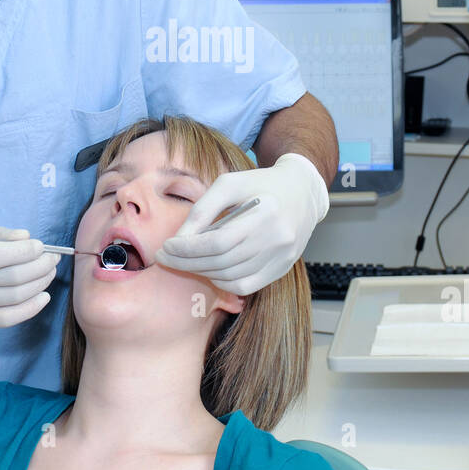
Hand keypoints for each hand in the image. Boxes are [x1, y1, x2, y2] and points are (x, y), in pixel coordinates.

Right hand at [0, 217, 58, 327]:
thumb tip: (26, 238)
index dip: (23, 252)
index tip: (40, 246)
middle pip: (9, 278)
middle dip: (39, 267)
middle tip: (52, 259)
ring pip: (11, 298)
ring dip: (38, 285)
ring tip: (49, 273)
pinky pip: (5, 319)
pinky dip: (29, 310)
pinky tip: (43, 298)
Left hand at [154, 153, 328, 295]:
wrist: (302, 192)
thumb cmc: (260, 184)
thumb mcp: (229, 184)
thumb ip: (203, 210)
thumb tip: (179, 240)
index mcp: (266, 212)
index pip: (218, 242)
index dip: (187, 248)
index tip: (166, 247)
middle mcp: (278, 238)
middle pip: (222, 262)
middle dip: (187, 263)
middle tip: (166, 258)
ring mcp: (282, 257)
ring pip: (232, 277)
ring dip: (202, 272)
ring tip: (185, 262)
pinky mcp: (283, 268)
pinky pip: (247, 286)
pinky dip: (223, 282)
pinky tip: (210, 271)